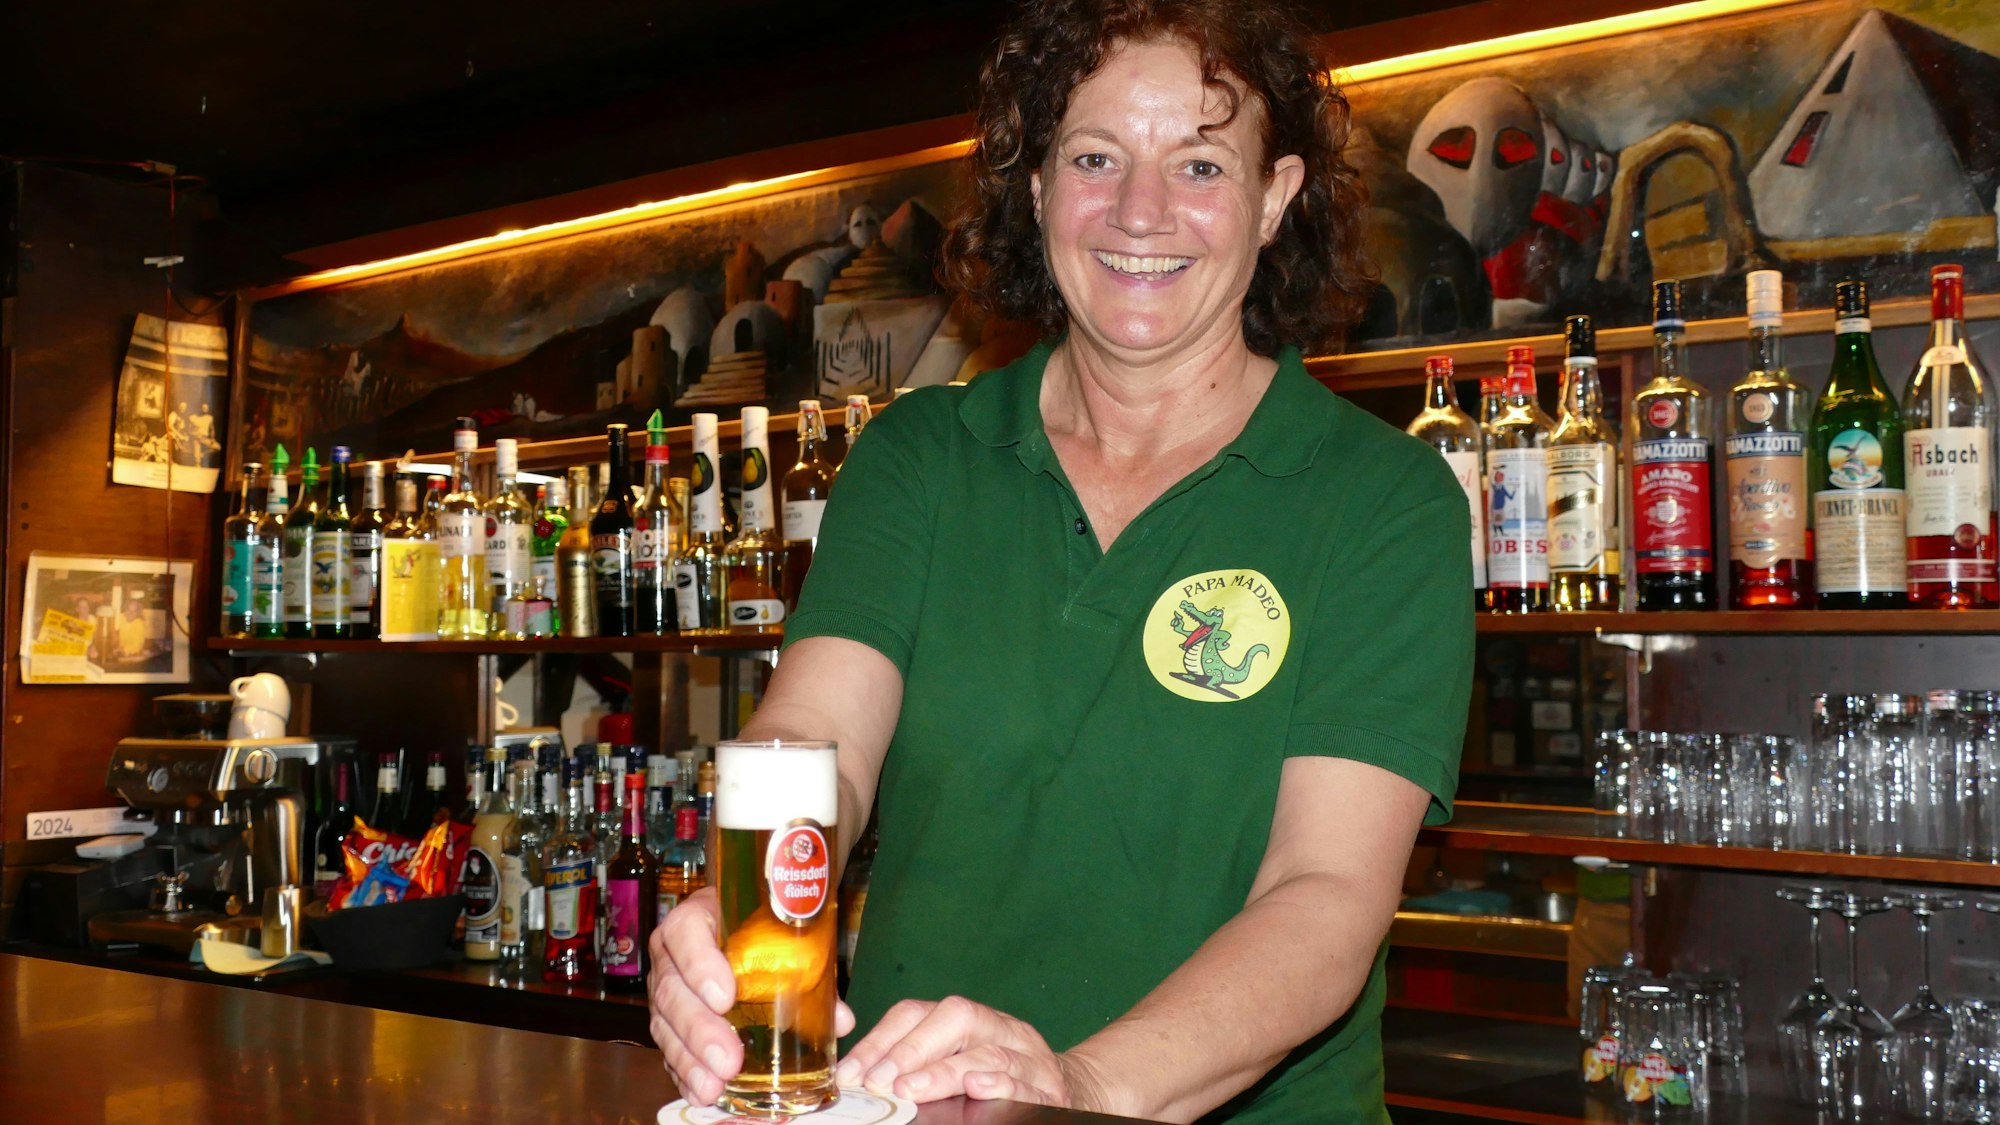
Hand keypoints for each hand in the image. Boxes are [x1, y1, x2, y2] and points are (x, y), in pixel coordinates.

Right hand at [645, 888, 855, 1105]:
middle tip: (729, 1059)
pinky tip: (702, 1092)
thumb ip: (809, 968)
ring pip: (665, 1024)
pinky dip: (684, 1072)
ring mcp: (664, 989)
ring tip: (715, 1086)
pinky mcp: (666, 1020)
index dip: (699, 964)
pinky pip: (668, 1047)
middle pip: (672, 990)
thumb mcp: (778, 931)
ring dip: (690, 1059)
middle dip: (700, 1030)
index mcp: (696, 918)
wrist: (732, 923)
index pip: (686, 932)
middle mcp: (671, 954)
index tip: (726, 997)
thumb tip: (840, 1020)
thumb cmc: (756, 923)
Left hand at [833, 996, 1108, 1108]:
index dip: (881, 1040)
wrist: (1076, 1090)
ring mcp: (1030, 1058)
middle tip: (880, 1082)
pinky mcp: (1050, 1090)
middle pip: (957, 1019)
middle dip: (912, 1050)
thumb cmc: (1001, 1081)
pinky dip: (1001, 1086)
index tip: (852, 1074)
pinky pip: (1025, 1084)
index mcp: (969, 1021)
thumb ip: (915, 1065)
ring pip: (989, 1052)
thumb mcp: (957, 1062)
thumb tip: (858, 1079)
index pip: (917, 1014)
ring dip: (945, 1072)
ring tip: (912, 1090)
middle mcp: (1001, 1030)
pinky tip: (977, 1090)